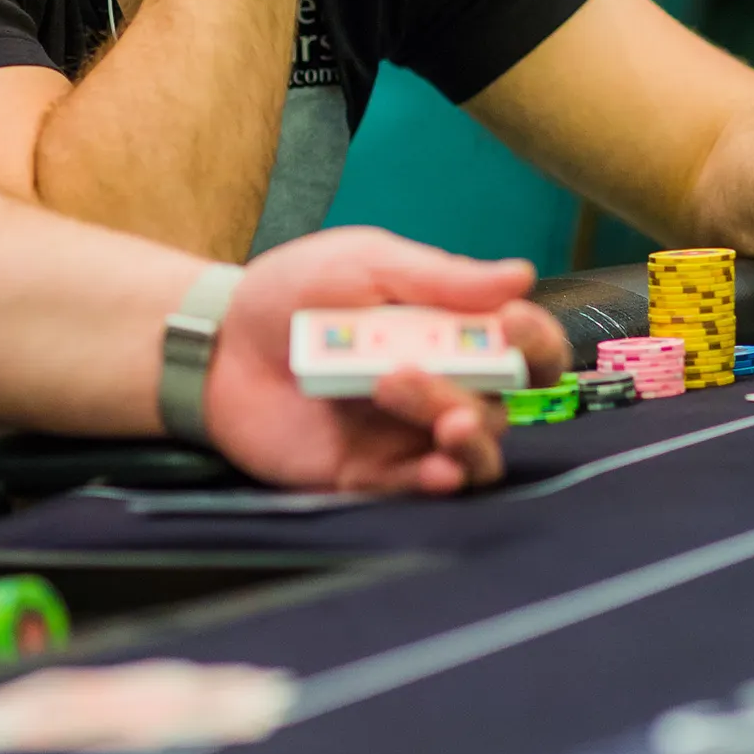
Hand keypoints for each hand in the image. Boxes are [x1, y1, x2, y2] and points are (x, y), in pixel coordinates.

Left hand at [204, 227, 564, 493]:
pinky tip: (433, 471)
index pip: (524, 347)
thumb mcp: (365, 264)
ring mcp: (408, 433)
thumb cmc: (291, 293)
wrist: (217, 343)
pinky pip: (419, 489)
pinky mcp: (370, 474)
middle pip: (504, 402)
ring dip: (469, 438)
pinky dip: (435, 482)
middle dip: (487, 390)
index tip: (513, 325)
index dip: (536, 341)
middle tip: (424, 370)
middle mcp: (443, 385)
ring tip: (441, 420)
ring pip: (473, 451)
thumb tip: (521, 274)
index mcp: (450, 331)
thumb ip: (440, 277)